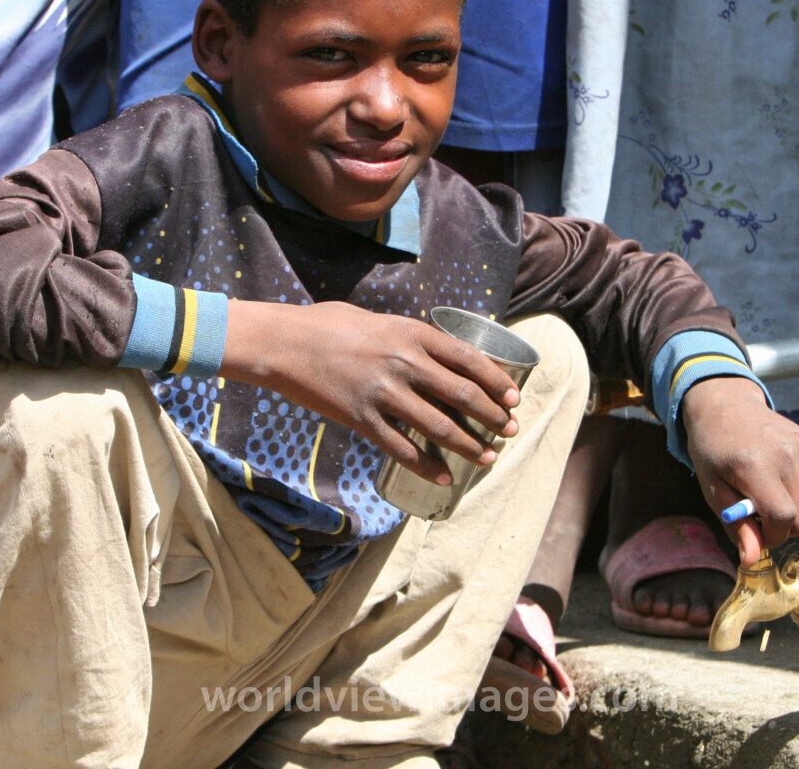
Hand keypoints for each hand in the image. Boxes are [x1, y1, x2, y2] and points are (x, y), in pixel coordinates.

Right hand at [220, 300, 520, 484]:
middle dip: (493, 417)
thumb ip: (409, 339)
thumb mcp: (379, 321)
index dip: (498, 382)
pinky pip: (403, 450)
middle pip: (463, 396)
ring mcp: (384, 394)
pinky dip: (428, 467)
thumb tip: (437, 356)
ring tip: (489, 457)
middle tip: (510, 430)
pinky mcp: (363, 420)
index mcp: (412, 334)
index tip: (514, 398)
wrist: (284, 344)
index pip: (469, 360)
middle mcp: (405, 363)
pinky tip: (444, 476)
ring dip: (471, 446)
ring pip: (440, 428)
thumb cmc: (328, 325)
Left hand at [680, 376, 798, 564]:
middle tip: (764, 515)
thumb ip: (737, 525)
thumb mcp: (714, 490)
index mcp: (757, 464)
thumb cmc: (715, 451)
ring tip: (778, 500)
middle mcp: (790, 454)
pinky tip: (790, 488)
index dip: (771, 535)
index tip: (755, 530)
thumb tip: (751, 560)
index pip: (783, 517)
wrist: (728, 407)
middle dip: (786, 529)